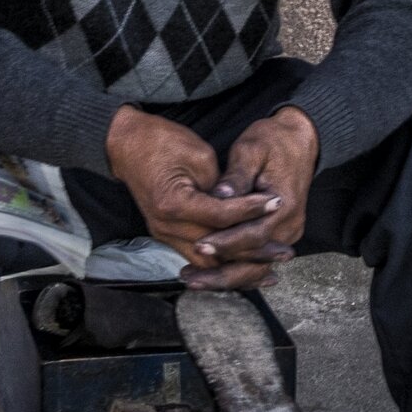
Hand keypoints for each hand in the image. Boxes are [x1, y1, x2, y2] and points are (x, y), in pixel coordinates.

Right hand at [106, 106, 278, 286]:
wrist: (127, 144)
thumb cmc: (162, 142)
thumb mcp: (199, 155)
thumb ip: (223, 185)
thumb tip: (244, 206)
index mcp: (174, 204)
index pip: (221, 216)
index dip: (252, 210)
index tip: (277, 202)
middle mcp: (167, 226)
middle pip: (217, 250)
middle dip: (252, 252)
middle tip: (284, 251)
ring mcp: (164, 234)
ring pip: (207, 262)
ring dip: (238, 267)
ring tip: (270, 269)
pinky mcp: (167, 234)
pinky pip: (198, 257)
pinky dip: (222, 263)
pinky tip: (244, 266)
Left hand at [184, 106, 316, 288]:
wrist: (300, 140)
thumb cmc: (273, 142)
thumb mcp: (252, 150)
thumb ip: (236, 177)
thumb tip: (219, 196)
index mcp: (285, 205)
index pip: (253, 235)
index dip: (225, 243)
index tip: (199, 245)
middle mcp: (289, 225)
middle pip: (256, 262)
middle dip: (222, 273)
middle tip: (191, 278)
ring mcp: (287, 232)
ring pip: (256, 266)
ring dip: (226, 277)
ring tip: (194, 281)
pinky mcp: (279, 234)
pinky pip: (257, 259)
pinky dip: (235, 269)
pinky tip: (211, 275)